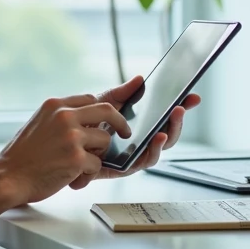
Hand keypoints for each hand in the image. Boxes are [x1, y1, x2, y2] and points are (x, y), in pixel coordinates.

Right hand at [0, 93, 132, 204]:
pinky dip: (87, 174)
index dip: (105, 107)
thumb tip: (86, 119)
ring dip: (97, 154)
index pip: (90, 98)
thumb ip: (61, 119)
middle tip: (125, 132)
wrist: (7, 176)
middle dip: (120, 121)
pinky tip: (71, 178)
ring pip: (104, 139)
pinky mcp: (76, 158)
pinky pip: (96, 164)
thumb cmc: (21, 156)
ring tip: (78, 165)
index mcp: (54, 105)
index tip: (114, 114)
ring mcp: (71, 136)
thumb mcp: (39, 124)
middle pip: (107, 110)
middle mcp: (64, 116)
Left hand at [68, 77, 200, 189]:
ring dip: (169, 135)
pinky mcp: (123, 168)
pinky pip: (142, 162)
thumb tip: (140, 79)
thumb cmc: (80, 127)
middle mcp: (139, 142)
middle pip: (167, 134)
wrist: (56, 148)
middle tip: (181, 107)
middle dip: (177, 121)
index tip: (193, 96)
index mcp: (138, 126)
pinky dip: (152, 150)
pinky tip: (155, 138)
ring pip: (159, 149)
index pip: (163, 117)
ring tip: (170, 121)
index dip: (181, 107)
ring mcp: (133, 156)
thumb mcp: (102, 105)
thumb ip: (122, 94)